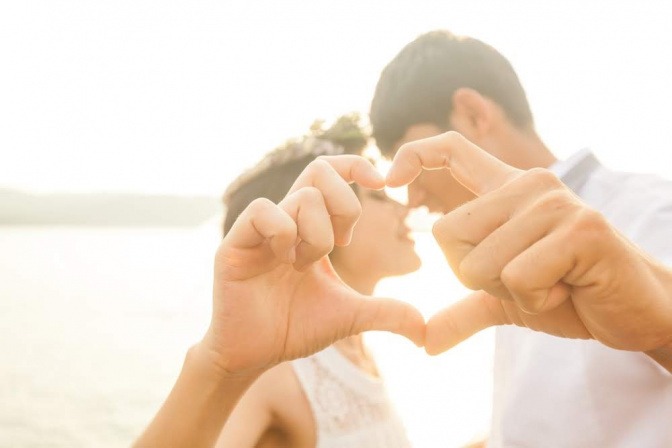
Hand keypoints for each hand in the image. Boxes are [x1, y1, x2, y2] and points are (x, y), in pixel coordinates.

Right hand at [203, 155, 424, 376]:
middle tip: (341, 244)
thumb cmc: (295, 328)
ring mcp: (260, 229)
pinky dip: (283, 234)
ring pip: (302, 197)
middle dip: (344, 205)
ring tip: (304, 265)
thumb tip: (426, 333)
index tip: (382, 183)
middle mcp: (285, 218)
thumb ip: (386, 313)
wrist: (255, 355)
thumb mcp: (350, 316)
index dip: (356, 166)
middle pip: (320, 170)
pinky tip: (282, 262)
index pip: (331, 173)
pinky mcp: (235, 243)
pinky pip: (263, 211)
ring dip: (317, 235)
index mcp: (310, 226)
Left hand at [387, 132, 671, 355]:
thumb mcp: (508, 300)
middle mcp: (528, 184)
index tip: (387, 179)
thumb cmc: (571, 295)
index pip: (451, 149)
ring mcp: (554, 204)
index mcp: (508, 189)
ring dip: (510, 292)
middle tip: (527, 278)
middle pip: (446, 234)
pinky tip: (567, 289)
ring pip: (478, 262)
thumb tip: (422, 341)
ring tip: (552, 282)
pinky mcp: (580, 230)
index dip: (413, 154)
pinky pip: (517, 278)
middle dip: (475, 276)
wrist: (636, 311)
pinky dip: (535, 301)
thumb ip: (465, 309)